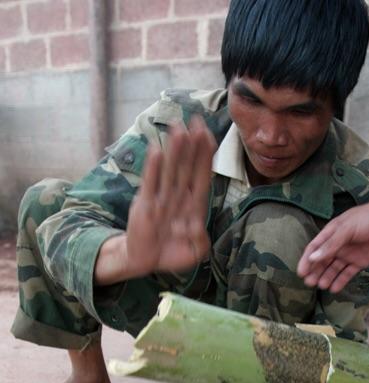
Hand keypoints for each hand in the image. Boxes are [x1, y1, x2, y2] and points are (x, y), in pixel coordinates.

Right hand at [127, 117, 215, 275]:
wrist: (146, 262)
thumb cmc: (172, 252)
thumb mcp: (195, 250)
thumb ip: (201, 238)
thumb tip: (199, 225)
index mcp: (194, 205)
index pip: (202, 175)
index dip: (205, 155)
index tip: (208, 133)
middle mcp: (178, 198)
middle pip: (187, 167)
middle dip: (192, 144)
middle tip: (195, 119)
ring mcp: (161, 200)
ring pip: (170, 171)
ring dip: (175, 150)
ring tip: (178, 128)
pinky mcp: (145, 206)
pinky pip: (150, 185)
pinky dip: (153, 169)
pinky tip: (156, 151)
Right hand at [297, 198, 368, 292]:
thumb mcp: (348, 229)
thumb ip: (331, 244)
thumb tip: (313, 258)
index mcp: (332, 232)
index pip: (315, 248)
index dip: (307, 260)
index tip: (301, 272)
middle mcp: (338, 244)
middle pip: (322, 260)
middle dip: (315, 271)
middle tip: (309, 283)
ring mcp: (349, 254)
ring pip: (333, 268)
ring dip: (326, 277)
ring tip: (320, 286)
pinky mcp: (360, 262)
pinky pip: (347, 273)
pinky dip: (340, 281)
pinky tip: (333, 288)